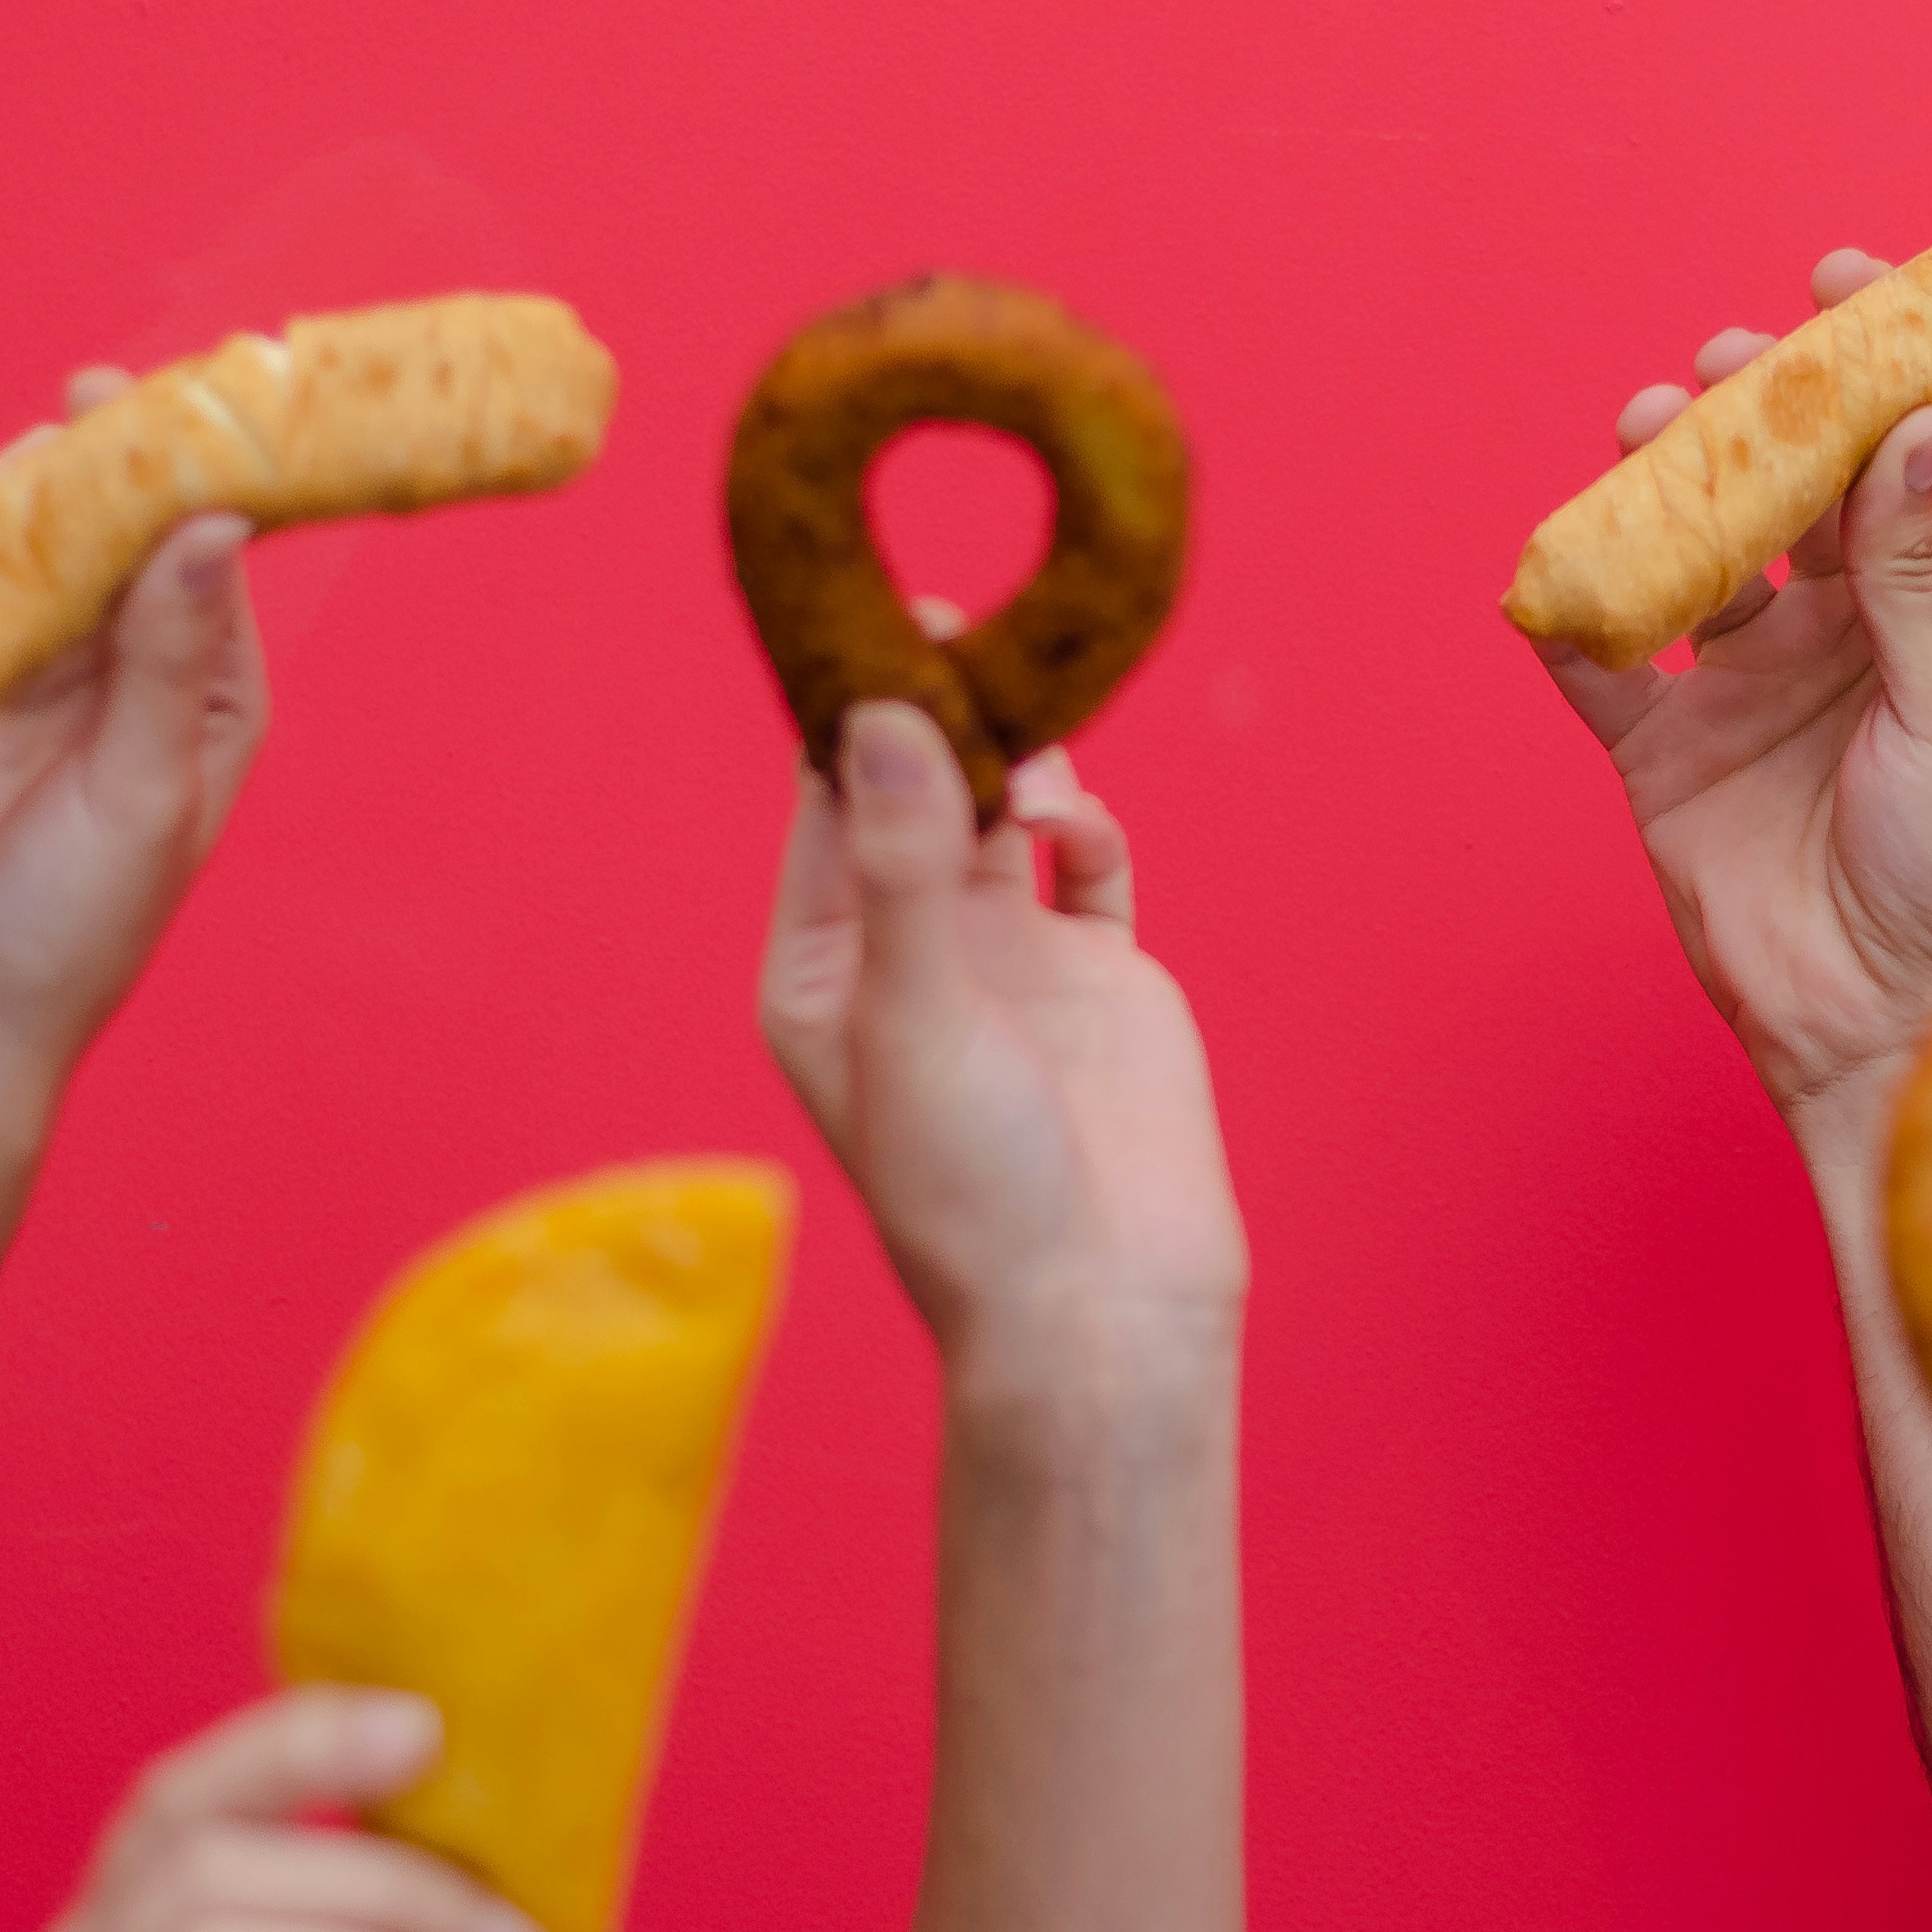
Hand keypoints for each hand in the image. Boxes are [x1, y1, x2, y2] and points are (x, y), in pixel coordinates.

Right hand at [0, 365, 270, 1106]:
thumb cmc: (70, 930)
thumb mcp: (142, 794)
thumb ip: (167, 661)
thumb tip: (211, 525)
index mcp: (206, 685)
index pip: (215, 544)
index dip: (211, 465)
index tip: (199, 393)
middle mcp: (119, 657)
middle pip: (113, 515)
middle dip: (98, 459)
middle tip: (81, 418)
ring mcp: (17, 657)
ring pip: (14, 524)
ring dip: (5, 496)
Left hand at [759, 696, 1245, 1355]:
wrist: (1106, 1306)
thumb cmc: (975, 1190)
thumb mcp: (915, 1015)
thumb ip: (906, 861)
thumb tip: (886, 714)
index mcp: (826, 968)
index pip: (825, 807)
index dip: (849, 714)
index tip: (879, 625)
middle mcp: (912, 952)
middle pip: (919, 791)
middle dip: (942, 715)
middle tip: (960, 630)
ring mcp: (1010, 959)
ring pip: (1006, 810)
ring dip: (1021, 762)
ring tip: (1034, 744)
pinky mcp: (1102, 973)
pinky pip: (1090, 860)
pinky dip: (1089, 827)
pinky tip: (1082, 830)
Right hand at [1540, 249, 1931, 1161]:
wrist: (1878, 1025)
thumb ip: (1915, 570)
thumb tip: (1913, 423)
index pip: (1923, 455)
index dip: (1893, 362)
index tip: (1850, 285)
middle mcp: (1845, 631)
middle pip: (1798, 483)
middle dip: (1765, 407)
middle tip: (1734, 364)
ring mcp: (1749, 685)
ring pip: (1698, 547)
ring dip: (1674, 479)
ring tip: (1654, 427)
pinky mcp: (1667, 749)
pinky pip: (1605, 665)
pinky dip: (1578, 613)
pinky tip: (1567, 566)